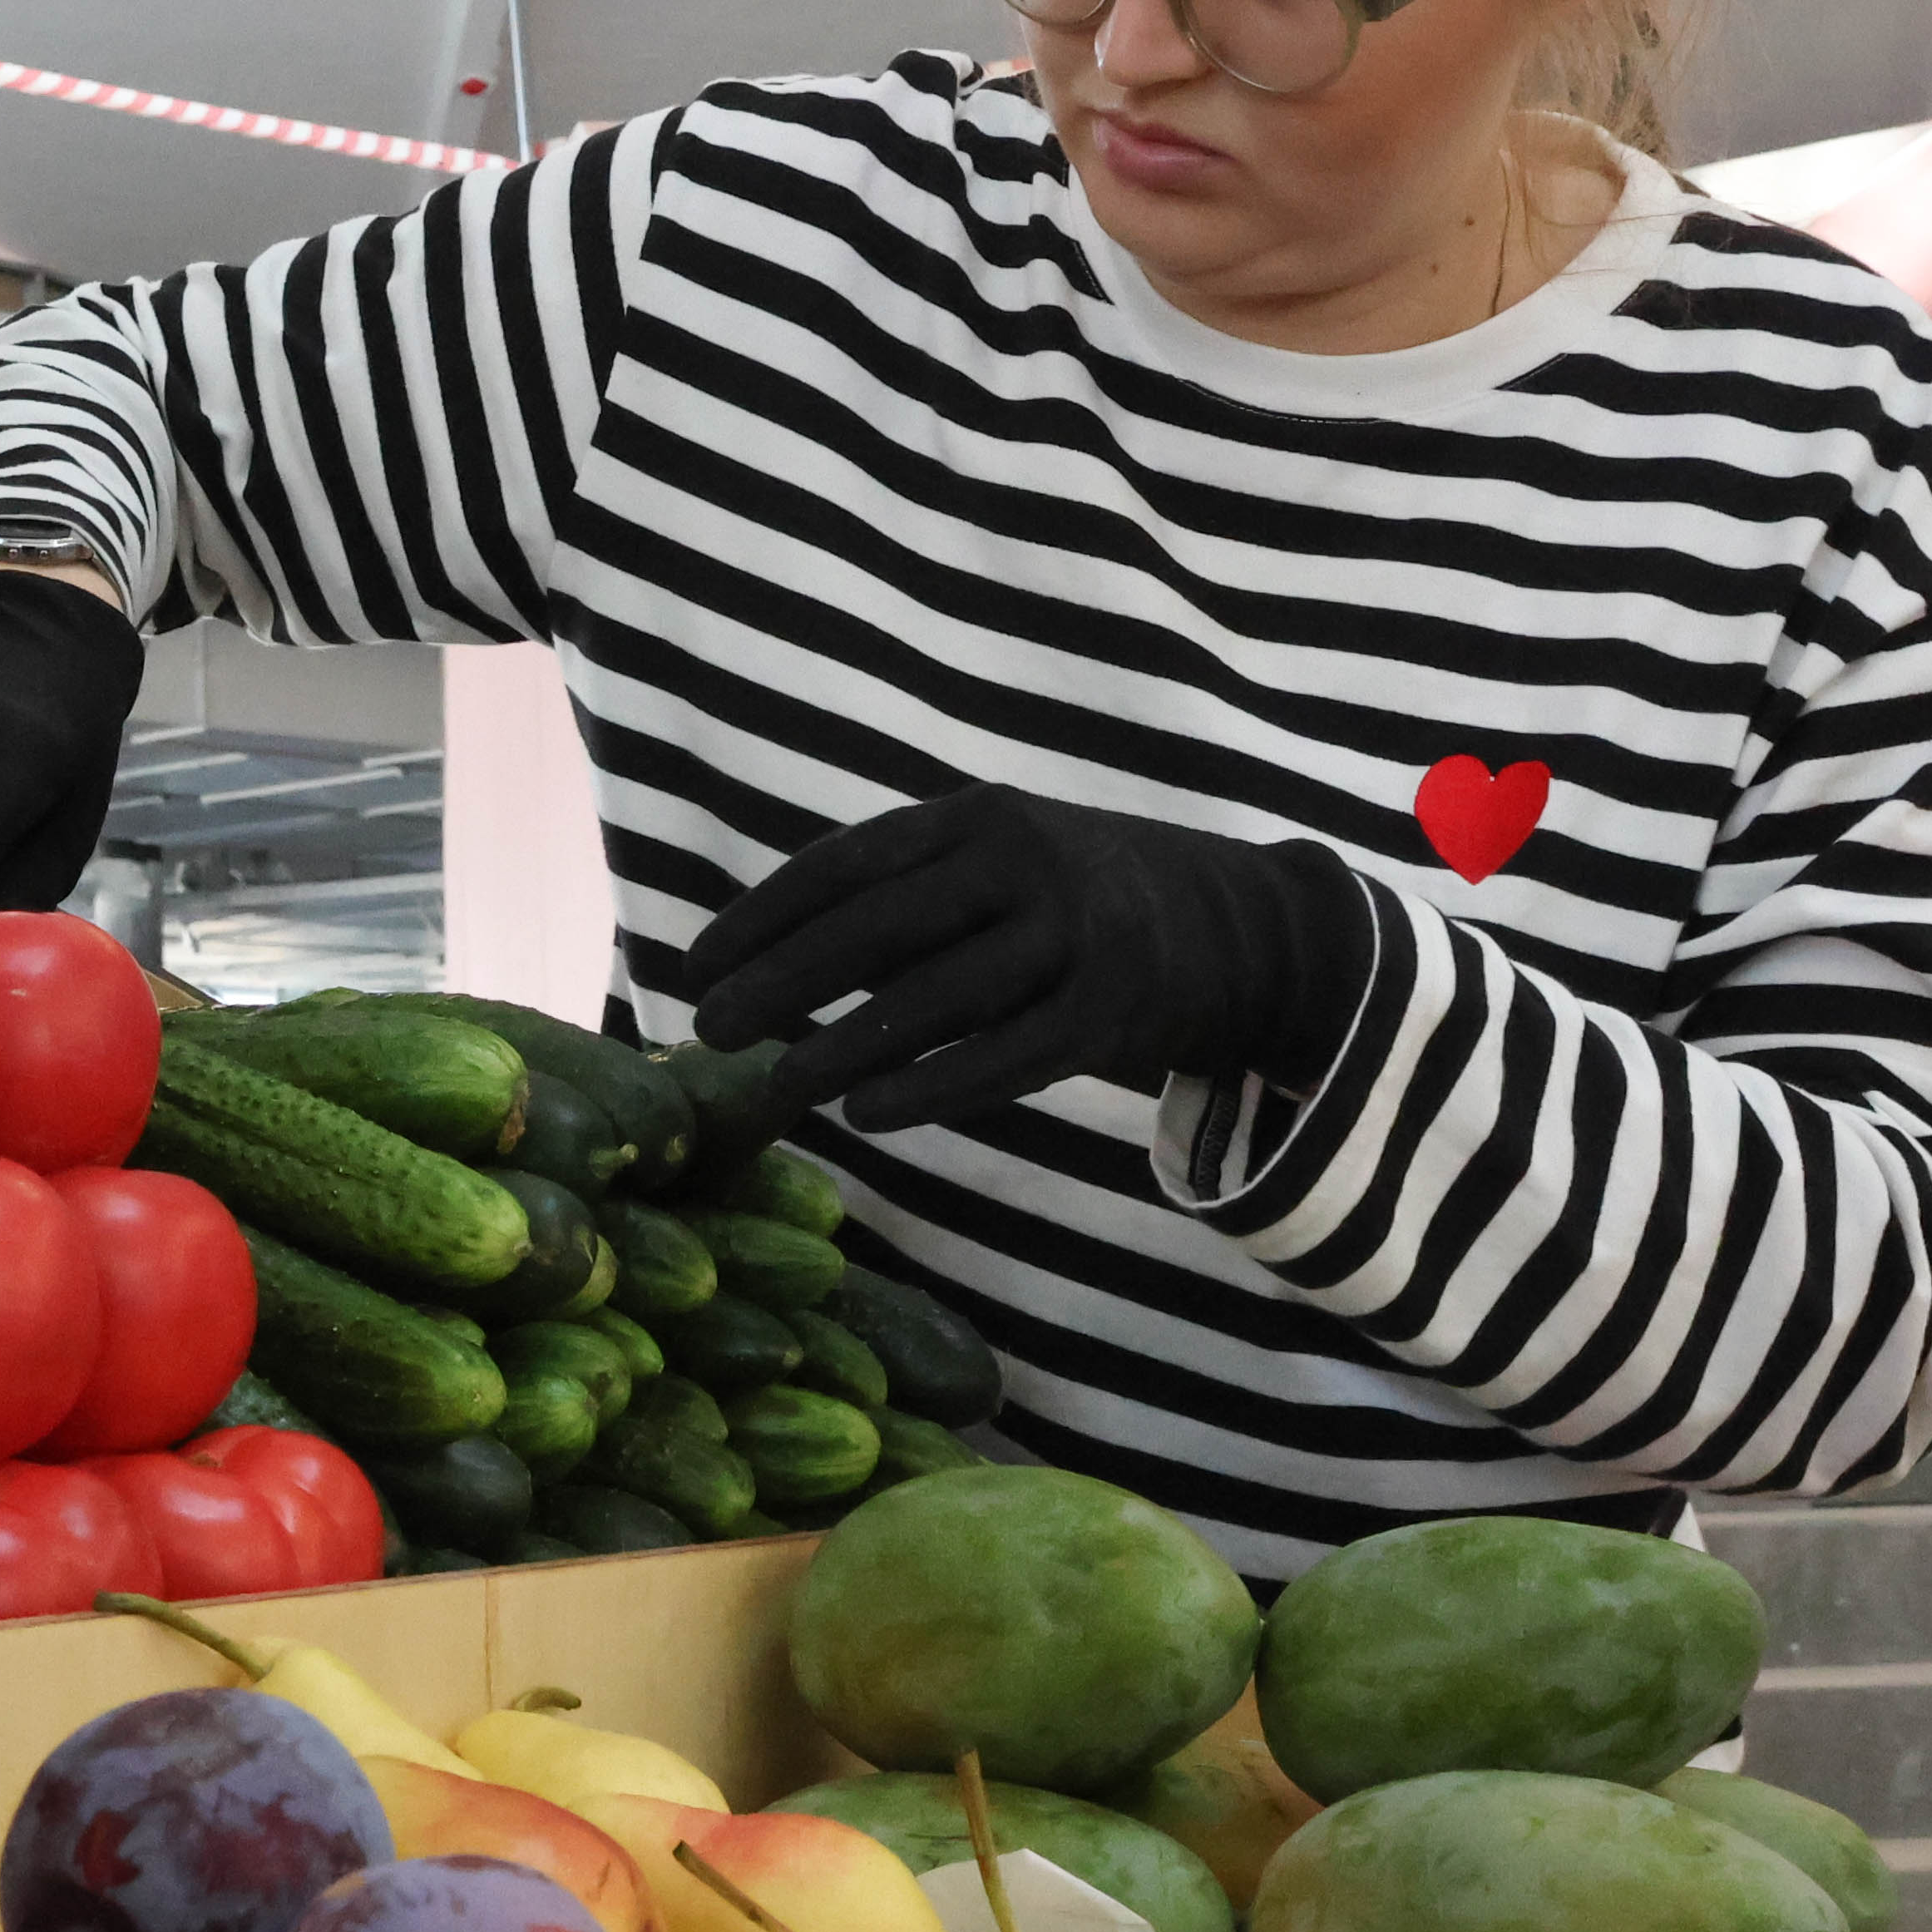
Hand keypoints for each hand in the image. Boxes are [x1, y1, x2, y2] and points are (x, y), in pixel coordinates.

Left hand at [668, 786, 1371, 1132]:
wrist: (1237, 926)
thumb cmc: (1074, 905)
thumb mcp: (996, 866)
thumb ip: (906, 901)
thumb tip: (770, 970)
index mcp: (975, 818)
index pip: (845, 862)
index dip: (763, 914)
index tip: (694, 962)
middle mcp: (1021, 861)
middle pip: (878, 925)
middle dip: (784, 978)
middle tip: (710, 1026)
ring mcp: (1072, 934)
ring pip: (935, 997)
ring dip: (844, 1044)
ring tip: (777, 1084)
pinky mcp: (1110, 1009)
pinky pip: (1003, 1057)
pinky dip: (929, 1087)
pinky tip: (866, 1113)